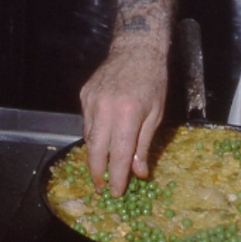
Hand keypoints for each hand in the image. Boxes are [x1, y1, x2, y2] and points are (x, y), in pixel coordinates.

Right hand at [79, 50, 166, 196]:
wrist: (136, 49)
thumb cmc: (153, 81)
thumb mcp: (156, 114)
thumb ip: (144, 144)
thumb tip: (138, 172)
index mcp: (127, 114)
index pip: (119, 154)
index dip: (117, 176)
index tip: (116, 191)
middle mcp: (105, 108)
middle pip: (96, 150)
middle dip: (98, 172)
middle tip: (101, 186)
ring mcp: (91, 101)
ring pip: (89, 137)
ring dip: (95, 154)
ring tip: (101, 167)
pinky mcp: (84, 95)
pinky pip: (86, 122)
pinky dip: (93, 134)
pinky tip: (101, 140)